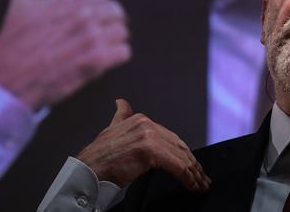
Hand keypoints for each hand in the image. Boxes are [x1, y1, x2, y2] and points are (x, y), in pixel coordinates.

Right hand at [0, 0, 130, 109]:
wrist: (7, 82)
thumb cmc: (13, 44)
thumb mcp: (19, 4)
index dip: (94, 9)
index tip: (83, 22)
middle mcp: (81, 14)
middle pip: (116, 11)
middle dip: (108, 24)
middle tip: (93, 39)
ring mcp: (89, 37)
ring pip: (123, 32)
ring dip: (113, 42)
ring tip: (95, 52)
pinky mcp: (95, 61)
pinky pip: (124, 52)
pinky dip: (116, 58)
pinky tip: (99, 63)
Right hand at [76, 99, 210, 189]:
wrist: (86, 172)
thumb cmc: (98, 158)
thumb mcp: (111, 131)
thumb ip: (121, 117)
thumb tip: (122, 103)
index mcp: (140, 119)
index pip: (170, 137)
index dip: (184, 153)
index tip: (194, 166)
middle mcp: (146, 124)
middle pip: (179, 146)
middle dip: (193, 164)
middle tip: (203, 178)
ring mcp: (148, 136)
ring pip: (181, 156)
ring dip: (195, 173)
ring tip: (201, 185)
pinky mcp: (150, 151)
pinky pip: (177, 166)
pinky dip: (188, 178)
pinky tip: (193, 186)